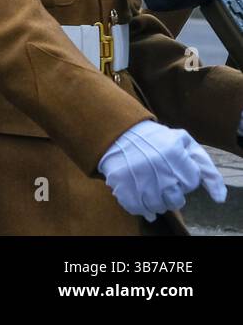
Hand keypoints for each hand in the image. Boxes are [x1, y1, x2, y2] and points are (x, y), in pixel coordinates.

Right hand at [98, 120, 224, 220]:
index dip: (184, 180)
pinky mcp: (120, 180)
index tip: (175, 172)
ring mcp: (137, 174)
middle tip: (165, 186)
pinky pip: (135, 206)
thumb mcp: (185, 143)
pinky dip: (140, 208)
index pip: (191, 183)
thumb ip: (206, 168)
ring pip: (156, 206)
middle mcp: (156, 164)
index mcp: (174, 152)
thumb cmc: (157, 139)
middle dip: (172, 195)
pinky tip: (141, 202)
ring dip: (157, 204)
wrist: (119, 130)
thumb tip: (219, 198)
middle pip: (175, 200)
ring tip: (152, 193)